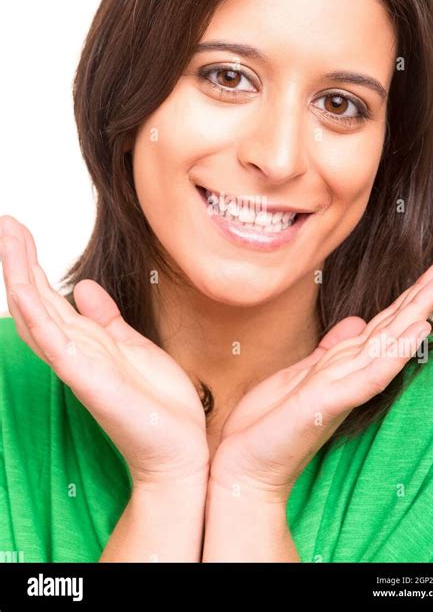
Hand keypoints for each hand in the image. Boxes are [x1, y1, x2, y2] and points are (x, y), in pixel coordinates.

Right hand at [0, 215, 209, 488]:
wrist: (178, 447)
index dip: (31, 262)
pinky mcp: (88, 380)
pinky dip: (37, 316)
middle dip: (19, 259)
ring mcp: (77, 365)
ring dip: (20, 276)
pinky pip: (55, 344)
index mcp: (86, 340)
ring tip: (9, 238)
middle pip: (36, 298)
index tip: (18, 229)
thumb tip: (84, 287)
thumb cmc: (157, 401)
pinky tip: (24, 290)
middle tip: (6, 221)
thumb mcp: (133, 346)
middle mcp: (74, 350)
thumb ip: (107, 318)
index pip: (48, 295)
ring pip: (37, 314)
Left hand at [210, 252, 432, 500]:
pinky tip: (416, 330)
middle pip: (395, 324)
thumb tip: (355, 322)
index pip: (384, 321)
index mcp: (343, 363)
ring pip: (389, 342)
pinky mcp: (329, 403)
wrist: (245, 466)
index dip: (410, 292)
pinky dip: (394, 353)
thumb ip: (330, 351)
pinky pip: (368, 375)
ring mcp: (343, 387)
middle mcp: (350, 372)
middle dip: (426, 291)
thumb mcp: (300, 374)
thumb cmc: (270, 423)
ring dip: (419, 310)